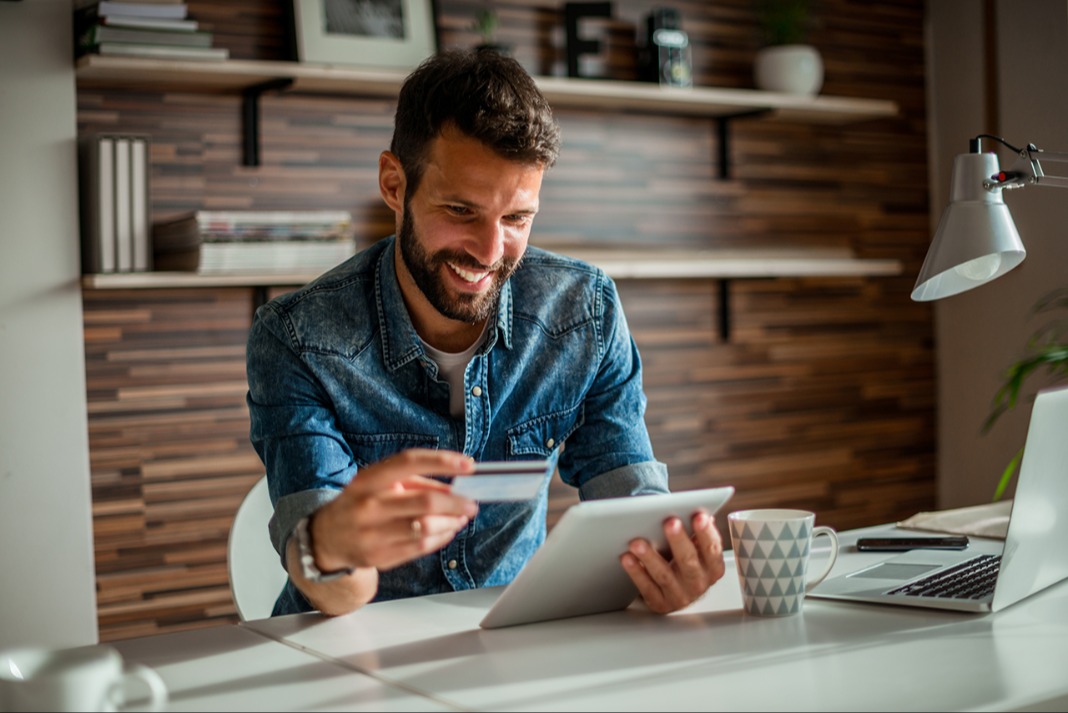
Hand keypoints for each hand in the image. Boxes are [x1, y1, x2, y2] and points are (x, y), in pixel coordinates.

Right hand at [310, 449, 478, 573]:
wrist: (326, 537)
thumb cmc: (361, 502)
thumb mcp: (380, 483)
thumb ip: (416, 482)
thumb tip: (454, 487)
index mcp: (368, 480)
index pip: (409, 462)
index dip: (442, 461)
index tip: (468, 465)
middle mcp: (368, 506)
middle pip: (424, 502)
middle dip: (455, 502)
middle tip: (471, 503)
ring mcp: (373, 534)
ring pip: (426, 528)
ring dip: (451, 523)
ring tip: (460, 518)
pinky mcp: (379, 556)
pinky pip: (421, 547)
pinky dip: (441, 538)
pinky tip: (447, 530)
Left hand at [619, 509, 725, 613]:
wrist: (678, 592)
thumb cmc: (686, 562)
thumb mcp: (698, 549)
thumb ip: (699, 532)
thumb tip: (703, 514)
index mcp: (712, 567)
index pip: (712, 548)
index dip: (706, 532)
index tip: (699, 515)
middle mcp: (699, 583)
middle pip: (688, 561)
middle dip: (678, 541)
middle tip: (670, 522)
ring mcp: (679, 596)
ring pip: (664, 575)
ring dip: (650, 557)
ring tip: (637, 542)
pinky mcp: (660, 603)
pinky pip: (646, 587)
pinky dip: (636, 572)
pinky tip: (627, 558)